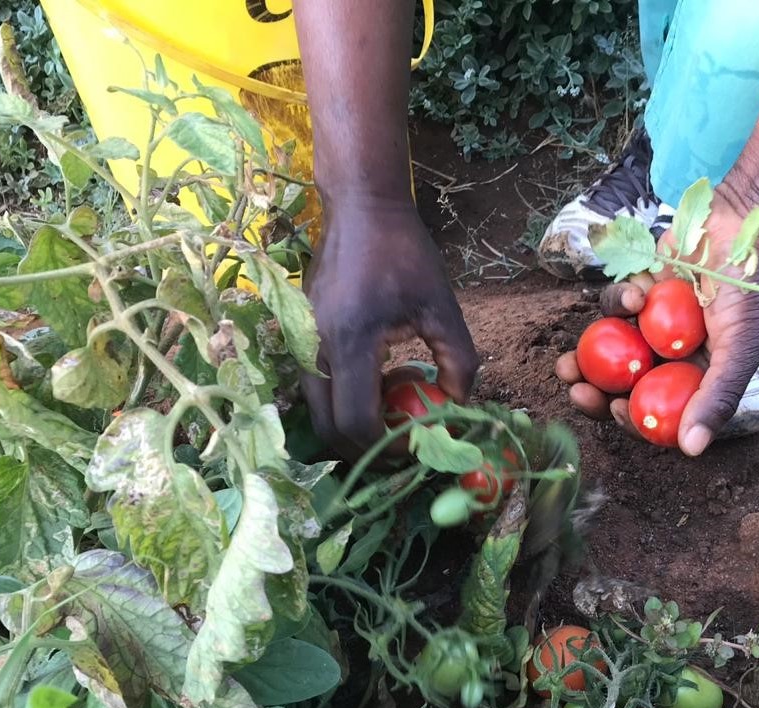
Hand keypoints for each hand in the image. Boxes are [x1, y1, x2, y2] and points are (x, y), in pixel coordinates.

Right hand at [300, 199, 477, 456]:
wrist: (359, 209)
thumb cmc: (403, 252)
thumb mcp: (441, 303)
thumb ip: (458, 357)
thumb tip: (458, 403)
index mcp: (350, 341)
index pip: (356, 421)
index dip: (385, 447)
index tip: (416, 444)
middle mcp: (315, 348)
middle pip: (329, 428)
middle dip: (365, 448)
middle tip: (403, 443)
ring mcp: (301, 342)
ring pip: (319, 410)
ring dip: (354, 424)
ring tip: (394, 410)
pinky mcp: (300, 337)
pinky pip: (318, 387)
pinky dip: (345, 401)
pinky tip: (379, 382)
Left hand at [555, 190, 758, 455]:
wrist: (749, 225)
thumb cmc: (753, 291)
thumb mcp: (741, 349)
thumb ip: (717, 397)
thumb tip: (692, 451)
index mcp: (697, 377)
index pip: (659, 410)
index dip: (633, 418)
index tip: (613, 409)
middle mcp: (673, 356)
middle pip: (625, 384)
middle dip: (594, 390)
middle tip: (573, 388)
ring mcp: (654, 324)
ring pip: (611, 348)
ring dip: (588, 355)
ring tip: (568, 362)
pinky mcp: (641, 291)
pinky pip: (616, 306)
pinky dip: (619, 302)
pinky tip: (637, 293)